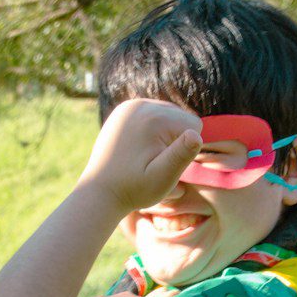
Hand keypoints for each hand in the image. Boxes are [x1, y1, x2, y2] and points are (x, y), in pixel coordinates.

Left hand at [77, 99, 203, 212]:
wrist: (100, 191)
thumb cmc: (134, 189)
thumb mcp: (162, 178)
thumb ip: (181, 155)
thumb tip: (196, 135)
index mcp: (155, 118)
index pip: (194, 125)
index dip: (184, 149)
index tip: (163, 163)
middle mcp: (141, 105)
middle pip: (181, 117)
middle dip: (174, 140)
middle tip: (152, 161)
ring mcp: (130, 105)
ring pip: (168, 114)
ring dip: (164, 134)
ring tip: (146, 154)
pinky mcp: (123, 110)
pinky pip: (152, 114)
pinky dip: (152, 129)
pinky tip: (139, 146)